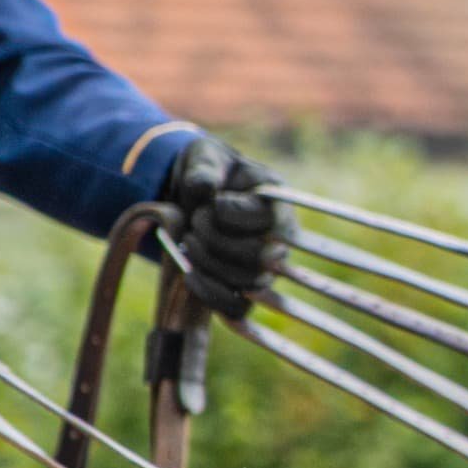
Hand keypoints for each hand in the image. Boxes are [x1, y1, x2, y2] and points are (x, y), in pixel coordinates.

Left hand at [157, 134, 293, 322]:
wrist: (192, 197)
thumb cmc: (207, 172)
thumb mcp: (204, 158)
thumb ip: (205, 169)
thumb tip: (205, 190)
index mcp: (279, 203)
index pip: (269, 221)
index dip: (234, 214)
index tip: (213, 202)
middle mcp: (279, 240)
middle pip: (260, 258)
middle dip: (216, 239)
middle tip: (196, 220)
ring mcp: (264, 270)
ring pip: (247, 283)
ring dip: (208, 264)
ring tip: (189, 241)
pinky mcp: (244, 291)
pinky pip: (237, 309)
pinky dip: (209, 294)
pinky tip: (188, 274)